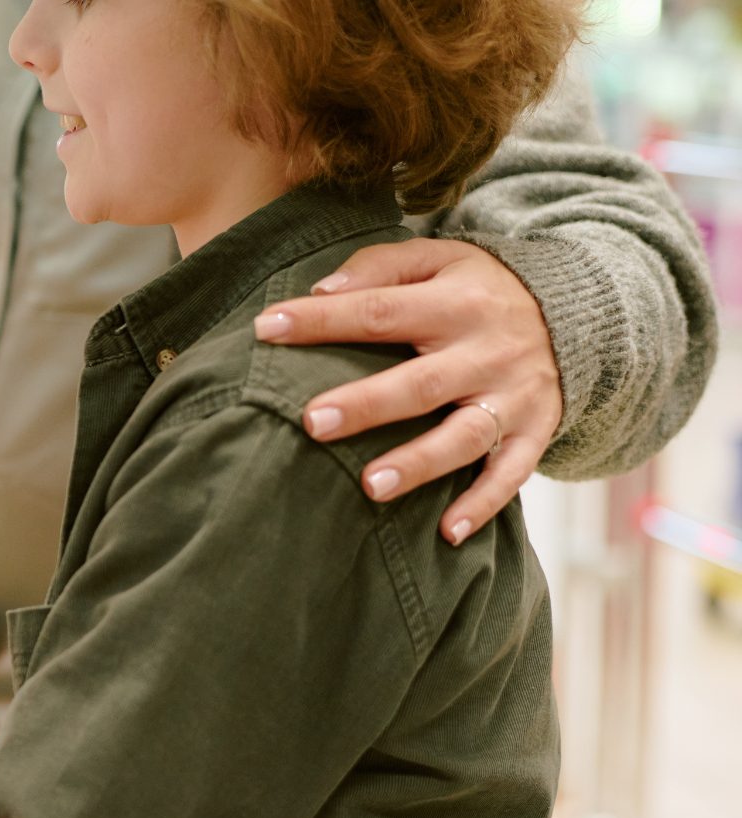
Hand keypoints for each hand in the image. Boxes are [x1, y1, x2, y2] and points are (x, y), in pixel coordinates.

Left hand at [252, 238, 562, 545]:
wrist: (579, 310)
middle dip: (368, 404)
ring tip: (370, 487)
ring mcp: (513, 395)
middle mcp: (487, 350)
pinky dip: (483, 504)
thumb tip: (317, 291)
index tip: (265, 329)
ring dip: (420, 463)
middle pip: (421, 382)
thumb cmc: (478, 287)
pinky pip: (512, 472)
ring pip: (465, 436)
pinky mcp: (536, 430)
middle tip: (313, 422)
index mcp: (456, 301)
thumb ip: (378, 267)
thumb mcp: (438, 259)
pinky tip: (447, 532)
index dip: (321, 321)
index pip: (378, 311)